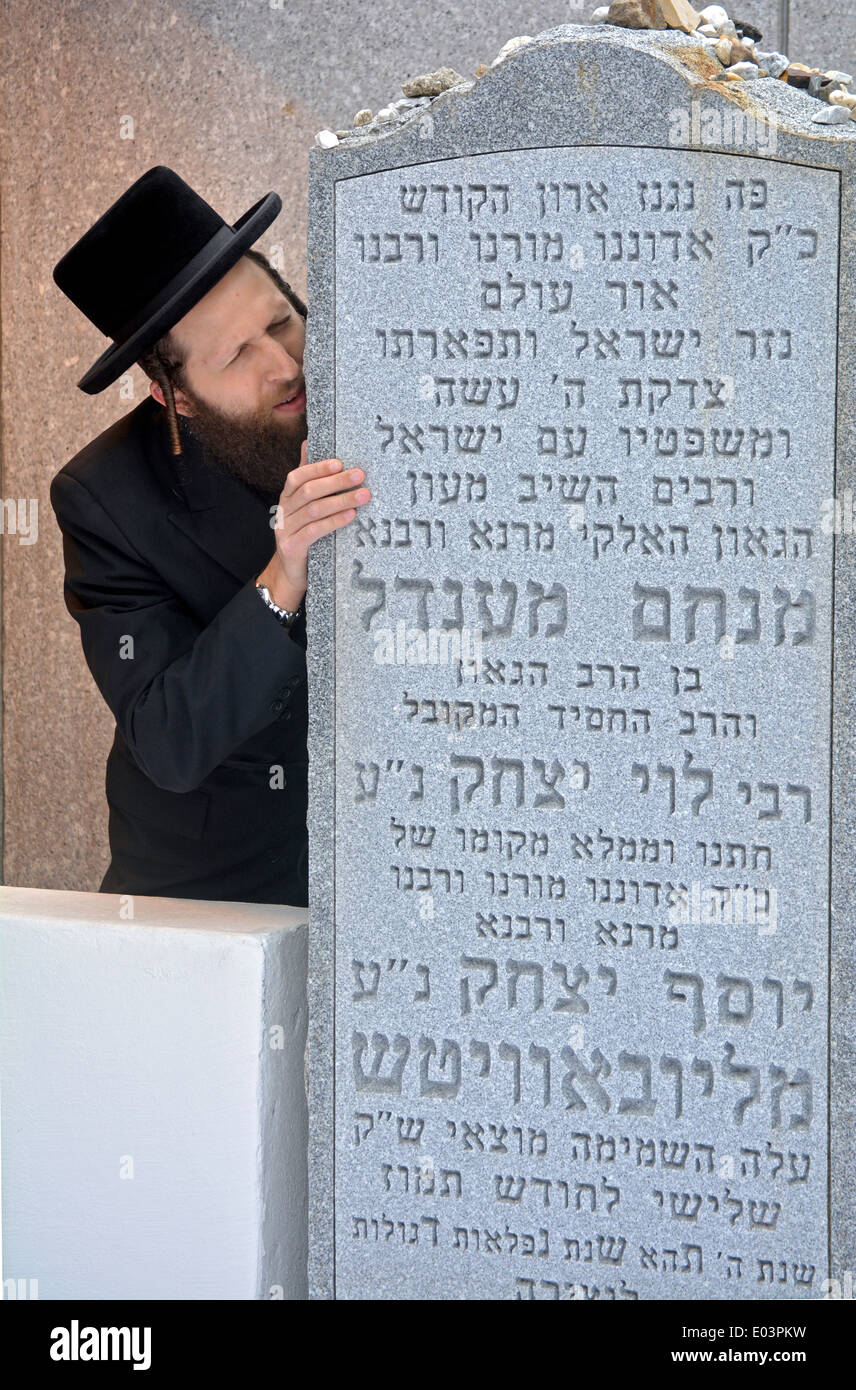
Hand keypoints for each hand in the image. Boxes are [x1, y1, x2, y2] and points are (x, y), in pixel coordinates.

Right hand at [257, 441, 369, 608]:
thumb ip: (307, 478)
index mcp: (286, 498)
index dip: (318, 468)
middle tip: (360, 476)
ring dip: (341, 501)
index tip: (340, 463)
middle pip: (309, 491)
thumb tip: (308, 442)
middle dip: (336, 482)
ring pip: (314, 510)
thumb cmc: (303, 535)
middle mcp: (283, 511)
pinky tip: (350, 516)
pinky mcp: (292, 548)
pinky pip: (314, 531)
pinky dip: (333, 522)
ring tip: (363, 496)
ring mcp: (285, 530)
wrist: (290, 573)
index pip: (297, 477)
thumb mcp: (304, 507)